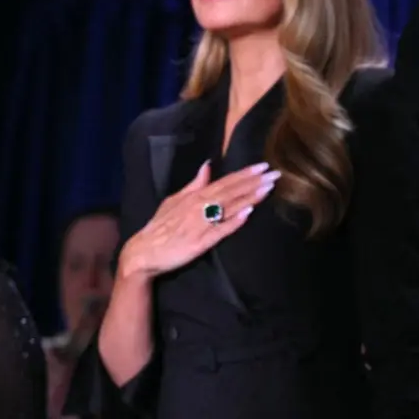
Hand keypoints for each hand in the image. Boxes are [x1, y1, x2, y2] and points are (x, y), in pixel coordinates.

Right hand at [117, 161, 277, 279]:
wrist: (143, 253)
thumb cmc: (159, 226)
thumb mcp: (173, 200)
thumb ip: (194, 184)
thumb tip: (207, 165)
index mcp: (194, 196)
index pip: (224, 182)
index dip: (245, 174)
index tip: (263, 166)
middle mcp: (199, 207)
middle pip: (231, 192)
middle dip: (254, 182)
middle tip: (275, 174)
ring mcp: (201, 225)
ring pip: (229, 208)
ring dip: (249, 197)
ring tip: (268, 188)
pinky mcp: (200, 243)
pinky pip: (220, 230)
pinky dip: (233, 221)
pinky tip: (248, 214)